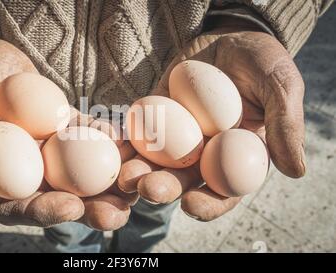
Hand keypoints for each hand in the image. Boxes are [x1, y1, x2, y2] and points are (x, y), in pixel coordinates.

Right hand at [0, 28, 135, 229]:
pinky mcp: (58, 121)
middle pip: (56, 195)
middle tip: (119, 210)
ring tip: (136, 179)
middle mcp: (19, 167)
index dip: (42, 211)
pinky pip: (85, 131)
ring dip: (108, 177)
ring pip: (78, 168)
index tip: (70, 207)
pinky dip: (105, 136)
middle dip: (89, 207)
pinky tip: (127, 139)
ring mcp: (42, 145)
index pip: (15, 205)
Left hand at [118, 20, 305, 220]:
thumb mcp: (280, 84)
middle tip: (147, 188)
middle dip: (163, 189)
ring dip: (138, 171)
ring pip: (155, 162)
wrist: (228, 35)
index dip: (209, 203)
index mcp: (235, 157)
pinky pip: (138, 131)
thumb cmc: (260, 61)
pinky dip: (125, 140)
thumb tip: (296, 170)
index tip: (191, 205)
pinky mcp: (154, 116)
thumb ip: (286, 124)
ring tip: (125, 175)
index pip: (224, 191)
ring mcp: (175, 137)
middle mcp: (203, 154)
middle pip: (182, 181)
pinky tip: (113, 145)